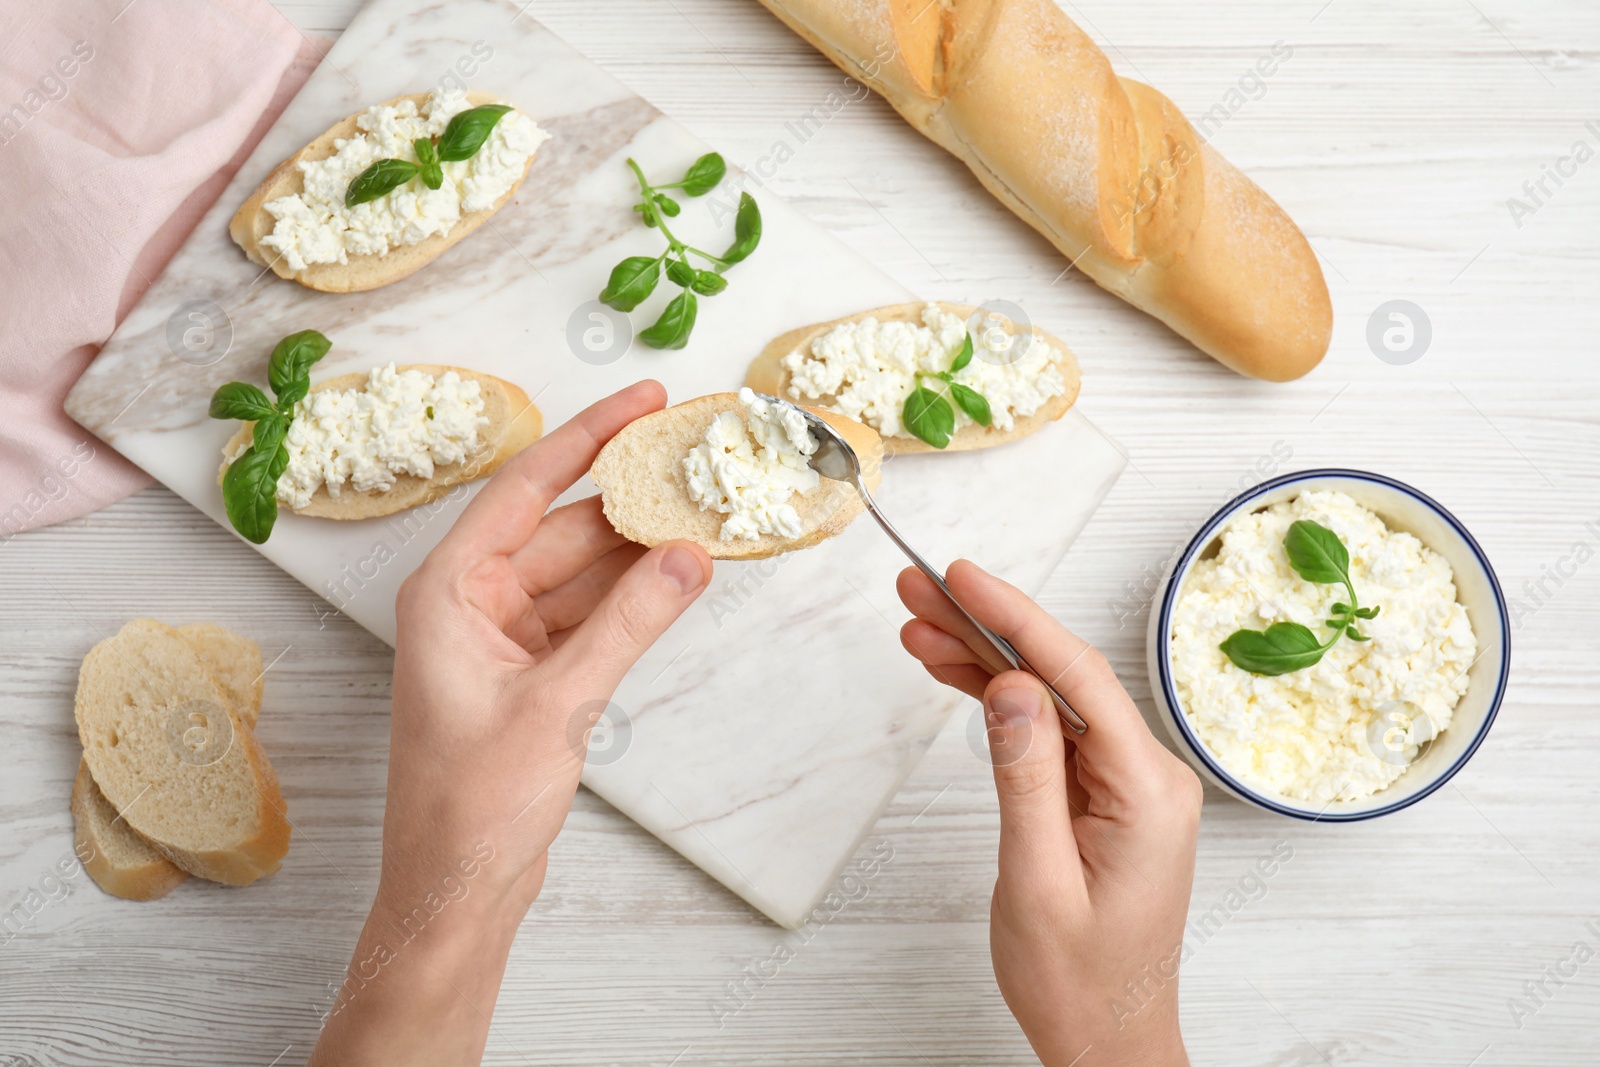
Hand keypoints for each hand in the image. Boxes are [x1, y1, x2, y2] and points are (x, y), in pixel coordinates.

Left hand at [310, 381, 711, 1065]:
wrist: (457, 891)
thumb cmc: (470, 807)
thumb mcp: (559, 703)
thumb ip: (629, 622)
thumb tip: (687, 557)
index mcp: (448, 592)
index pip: (524, 488)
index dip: (587, 436)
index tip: (642, 400)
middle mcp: (470, 603)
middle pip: (560, 525)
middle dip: (628, 499)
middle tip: (694, 464)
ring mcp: (502, 638)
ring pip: (581, 571)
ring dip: (639, 551)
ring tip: (704, 517)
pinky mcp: (531, 673)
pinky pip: (589, 614)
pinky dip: (633, 599)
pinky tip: (679, 580)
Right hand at [899, 561, 1201, 1066]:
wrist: (1108, 1041)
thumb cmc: (1079, 982)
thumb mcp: (1037, 881)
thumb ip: (1026, 777)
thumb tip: (1012, 688)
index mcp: (1147, 794)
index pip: (1077, 678)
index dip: (1016, 618)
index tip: (963, 577)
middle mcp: (1146, 778)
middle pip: (1060, 676)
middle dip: (987, 627)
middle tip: (918, 590)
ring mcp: (1124, 786)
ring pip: (1048, 699)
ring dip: (984, 661)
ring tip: (917, 624)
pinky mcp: (1101, 797)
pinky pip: (1047, 733)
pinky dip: (998, 704)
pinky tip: (953, 674)